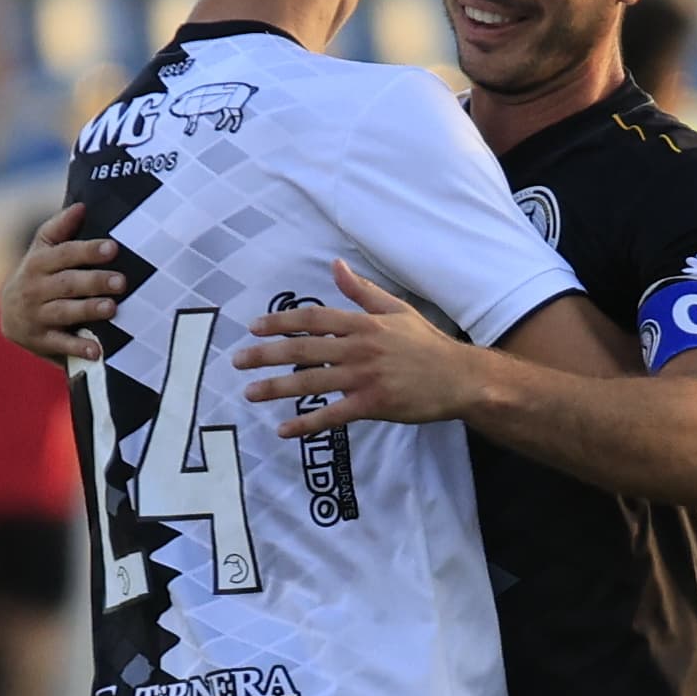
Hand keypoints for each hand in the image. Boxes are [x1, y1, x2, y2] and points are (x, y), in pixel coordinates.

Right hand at [1, 201, 123, 361]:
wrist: (10, 315)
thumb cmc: (37, 275)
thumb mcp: (41, 250)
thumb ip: (59, 228)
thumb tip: (81, 205)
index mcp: (38, 262)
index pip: (64, 253)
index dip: (88, 251)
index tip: (113, 248)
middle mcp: (35, 288)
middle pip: (68, 283)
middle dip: (95, 281)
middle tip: (122, 281)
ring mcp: (36, 315)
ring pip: (64, 311)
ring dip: (88, 310)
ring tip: (112, 308)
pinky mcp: (39, 340)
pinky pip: (59, 344)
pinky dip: (78, 347)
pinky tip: (97, 350)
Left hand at [233, 259, 497, 435]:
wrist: (459, 378)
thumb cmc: (427, 344)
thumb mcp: (397, 310)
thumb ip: (362, 291)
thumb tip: (335, 265)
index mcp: (363, 324)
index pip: (313, 319)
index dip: (280, 322)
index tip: (254, 328)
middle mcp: (359, 348)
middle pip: (303, 349)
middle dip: (266, 355)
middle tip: (237, 361)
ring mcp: (365, 378)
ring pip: (311, 382)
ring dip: (277, 388)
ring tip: (250, 393)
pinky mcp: (373, 405)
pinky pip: (332, 415)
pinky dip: (306, 423)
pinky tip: (284, 430)